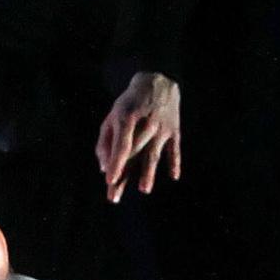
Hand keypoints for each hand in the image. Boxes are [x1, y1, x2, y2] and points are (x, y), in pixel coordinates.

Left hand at [95, 71, 181, 202]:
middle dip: (124, 176)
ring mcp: (162, 127)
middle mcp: (145, 123)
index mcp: (126, 118)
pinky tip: (174, 176)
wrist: (158, 82)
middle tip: (113, 197)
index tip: (109, 180)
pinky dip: (175, 162)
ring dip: (149, 172)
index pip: (121, 145)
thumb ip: (105, 142)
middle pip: (134, 154)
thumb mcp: (112, 117)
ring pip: (154, 153)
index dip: (115, 163)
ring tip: (144, 190)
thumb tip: (103, 169)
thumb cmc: (129, 104)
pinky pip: (175, 149)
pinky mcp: (174, 130)